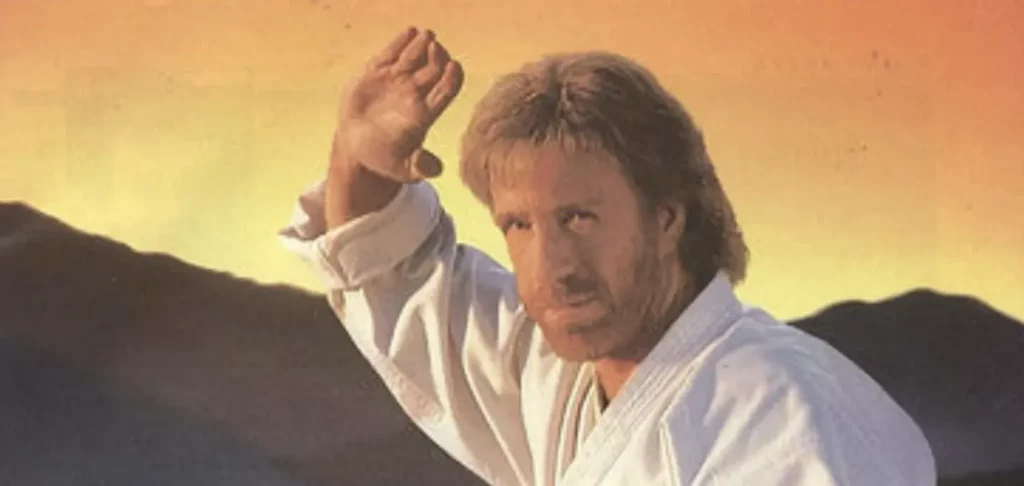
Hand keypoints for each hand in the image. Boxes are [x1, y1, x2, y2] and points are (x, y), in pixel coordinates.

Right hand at [334, 27, 463, 182]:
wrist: (356, 147)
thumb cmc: (384, 158)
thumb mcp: (402, 168)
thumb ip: (419, 167)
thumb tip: (435, 170)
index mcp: (425, 113)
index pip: (446, 91)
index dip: (452, 79)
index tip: (454, 67)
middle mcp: (415, 93)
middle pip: (435, 69)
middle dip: (438, 57)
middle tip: (436, 47)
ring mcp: (398, 80)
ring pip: (415, 56)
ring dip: (422, 44)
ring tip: (424, 36)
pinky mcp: (377, 72)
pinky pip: (391, 53)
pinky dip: (400, 42)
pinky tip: (409, 32)